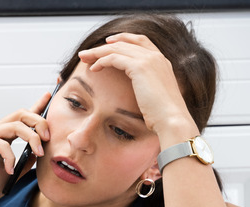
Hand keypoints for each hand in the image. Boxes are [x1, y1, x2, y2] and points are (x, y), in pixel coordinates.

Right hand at [0, 91, 53, 206]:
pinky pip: (2, 143)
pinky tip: (9, 170)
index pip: (21, 118)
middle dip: (39, 122)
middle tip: (47, 137)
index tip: (48, 97)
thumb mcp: (13, 173)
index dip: (36, 106)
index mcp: (2, 138)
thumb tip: (38, 153)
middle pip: (21, 114)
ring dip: (32, 137)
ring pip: (15, 125)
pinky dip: (10, 157)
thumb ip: (25, 162)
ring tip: (38, 153)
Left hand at [77, 33, 198, 141]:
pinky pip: (114, 58)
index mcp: (162, 61)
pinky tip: (93, 69)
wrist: (171, 119)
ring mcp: (149, 60)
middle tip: (87, 53)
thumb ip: (148, 86)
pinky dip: (101, 61)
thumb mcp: (155, 95)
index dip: (123, 38)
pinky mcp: (139, 67)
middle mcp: (156, 56)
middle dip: (103, 46)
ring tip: (84, 58)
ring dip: (97, 52)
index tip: (108, 42)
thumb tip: (139, 91)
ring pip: (117, 48)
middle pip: (125, 43)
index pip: (141, 40)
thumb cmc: (162, 114)